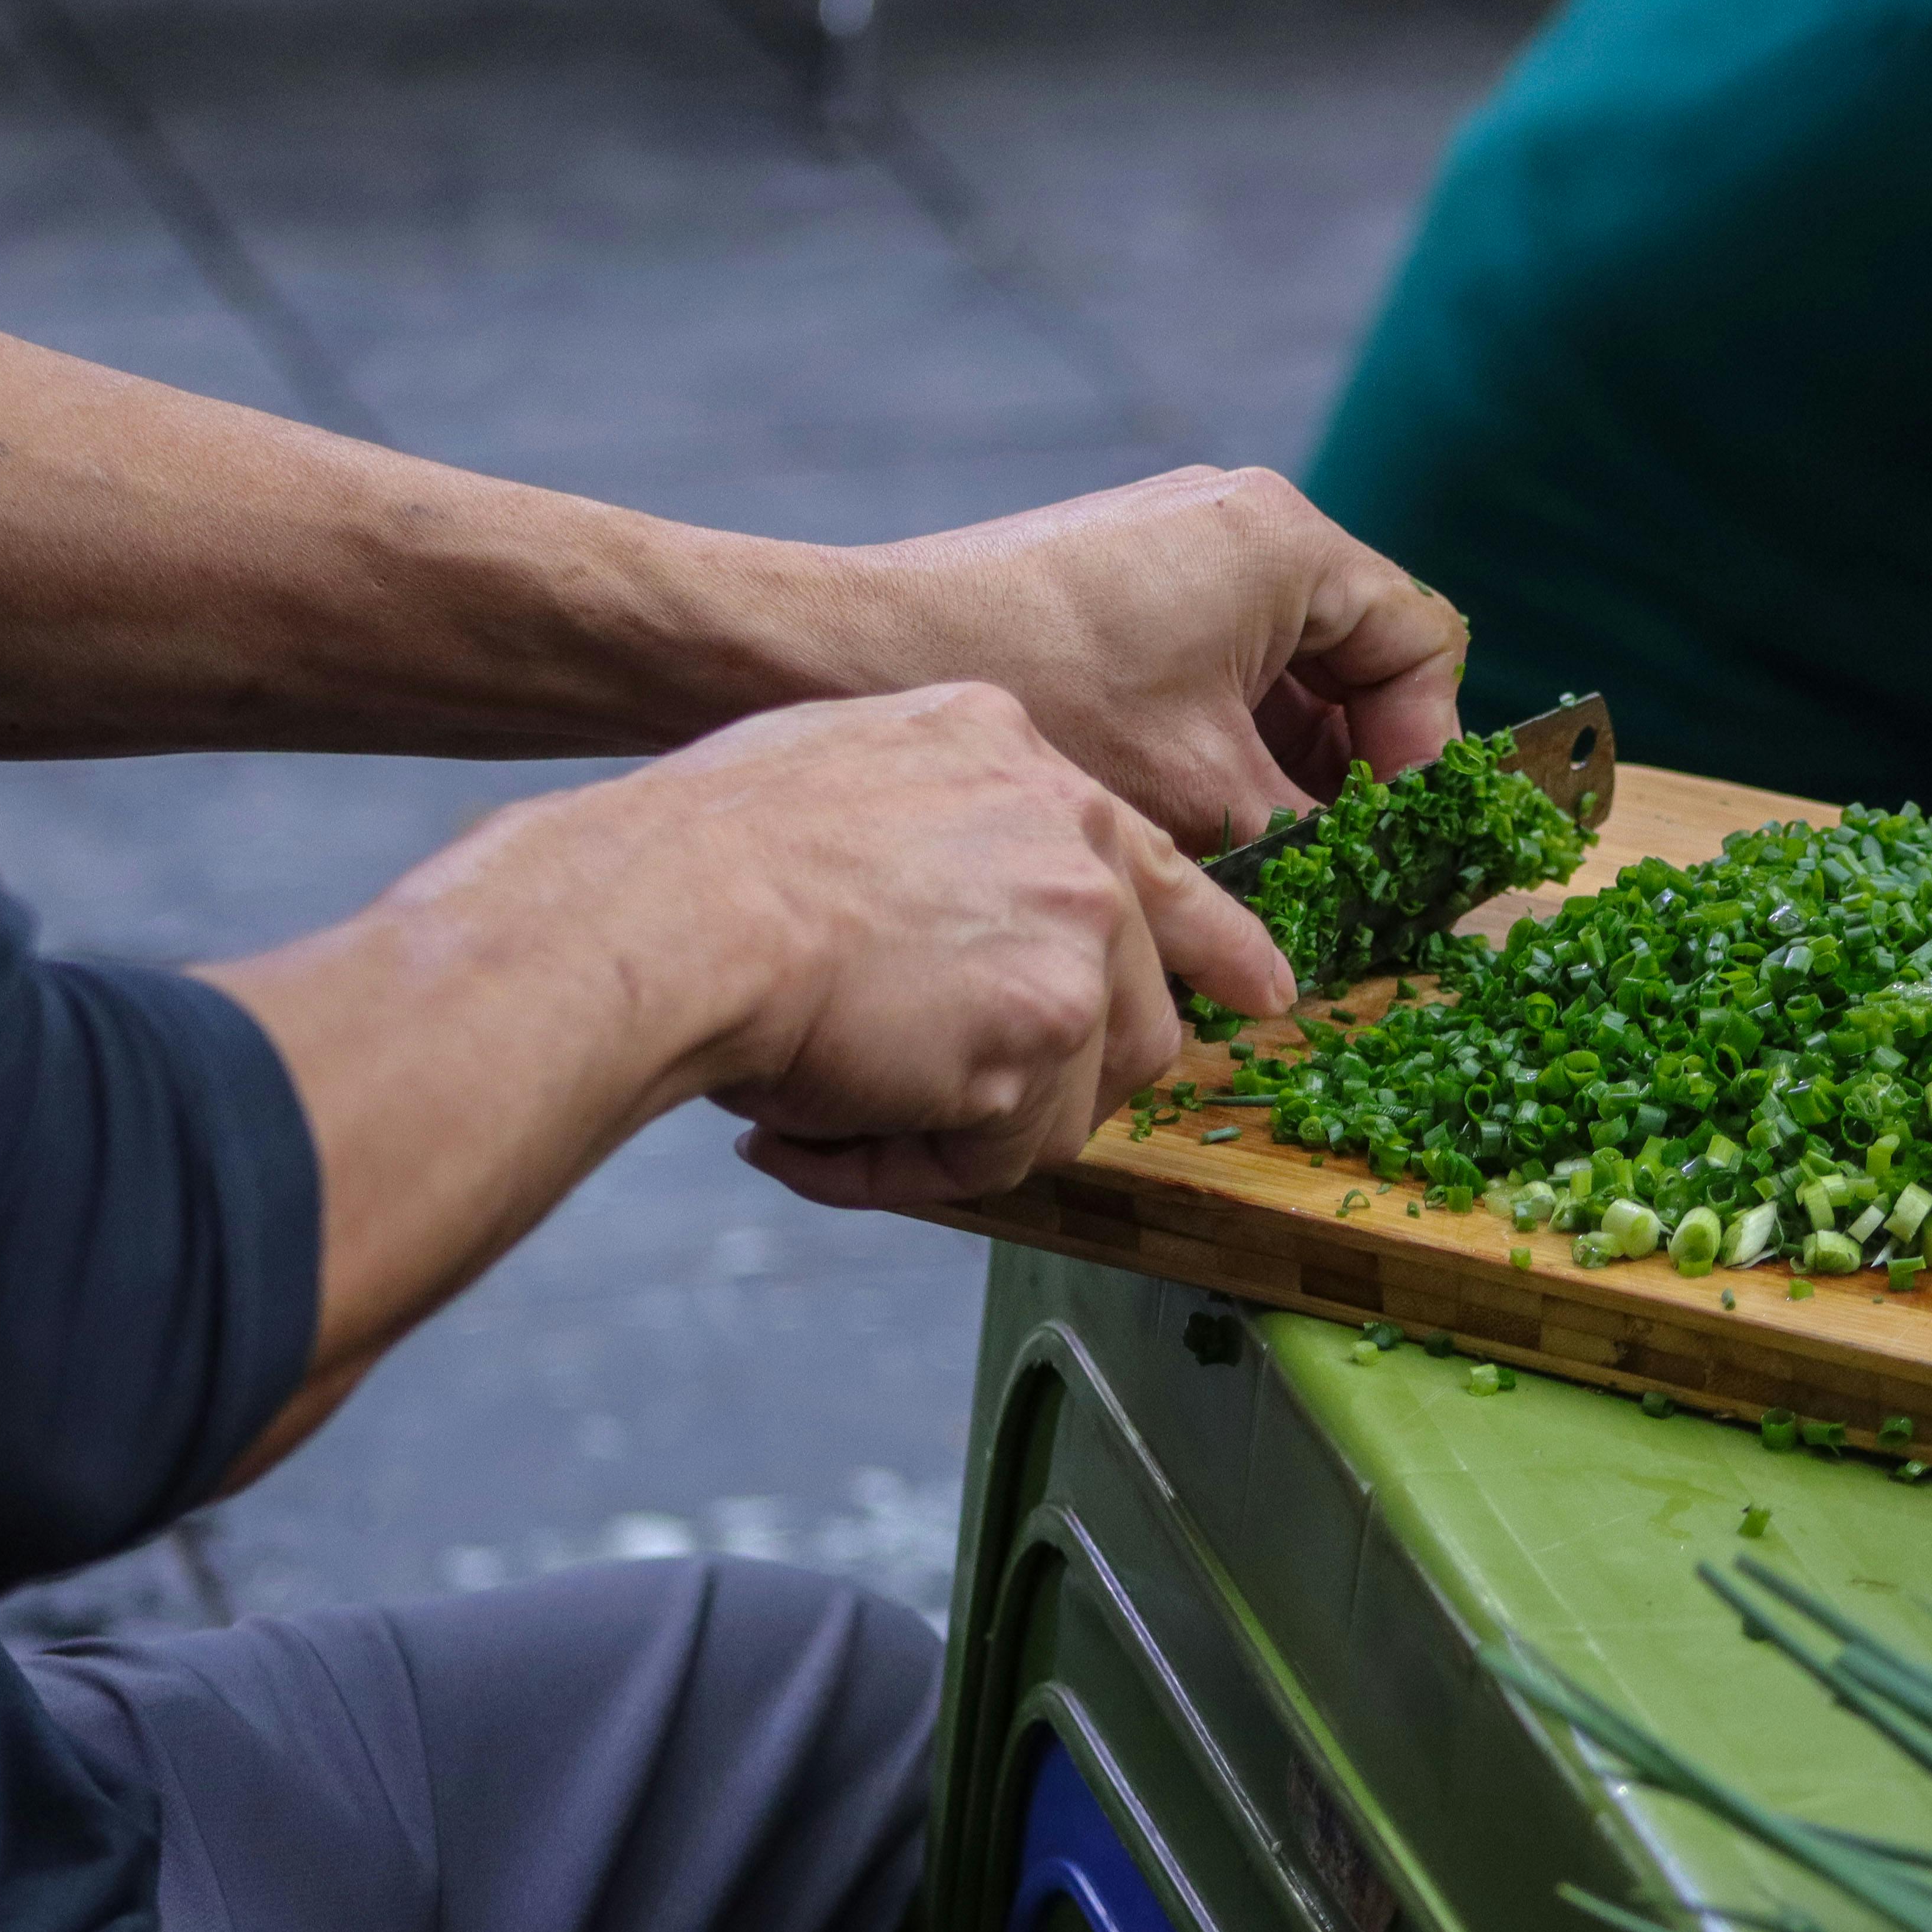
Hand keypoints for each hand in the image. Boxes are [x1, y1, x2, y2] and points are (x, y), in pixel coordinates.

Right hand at [584, 682, 1291, 1208]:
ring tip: (825, 1113)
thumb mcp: (848, 774)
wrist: (666, 908)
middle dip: (1040, 1087)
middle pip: (1132, 1010)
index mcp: (1024, 760)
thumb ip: (937, 835)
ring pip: (1068, 1100)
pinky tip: (806, 1137)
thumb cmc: (702, 853)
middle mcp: (1075, 835)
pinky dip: (902, 1171)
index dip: (1214, 944)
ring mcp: (1075, 929)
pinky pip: (1002, 1156)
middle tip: (922, 1106)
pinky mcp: (1047, 1028)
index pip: (1154, 864)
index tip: (1265, 992)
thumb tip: (952, 925)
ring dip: (952, 1134)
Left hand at [830, 466, 1468, 856]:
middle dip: (1354, 771)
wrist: (847, 650)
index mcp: (1286, 542)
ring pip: (1283, 675)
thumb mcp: (1205, 792)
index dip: (1425, 753)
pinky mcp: (1117, 585)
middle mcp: (1241, 523)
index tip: (1398, 843)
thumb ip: (1310, 838)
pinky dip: (1224, 748)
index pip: (1419, 645)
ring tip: (1267, 865)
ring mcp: (1174, 549)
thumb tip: (1365, 894)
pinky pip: (1214, 670)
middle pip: (1357, 659)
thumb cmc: (1045, 701)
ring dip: (1286, 770)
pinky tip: (1199, 827)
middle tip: (1343, 870)